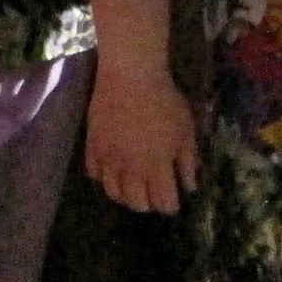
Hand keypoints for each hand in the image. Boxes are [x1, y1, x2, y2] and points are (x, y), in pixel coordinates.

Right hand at [86, 62, 199, 213]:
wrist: (130, 76)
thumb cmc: (164, 101)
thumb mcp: (186, 130)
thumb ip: (188, 160)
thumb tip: (189, 185)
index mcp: (158, 166)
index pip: (164, 202)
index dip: (171, 205)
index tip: (174, 199)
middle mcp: (131, 168)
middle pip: (137, 203)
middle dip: (148, 204)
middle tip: (153, 194)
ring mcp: (108, 159)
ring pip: (113, 192)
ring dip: (125, 195)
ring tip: (132, 187)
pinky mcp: (92, 146)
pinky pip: (94, 173)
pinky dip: (104, 176)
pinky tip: (112, 169)